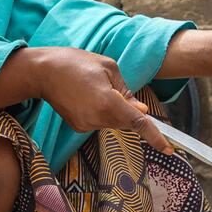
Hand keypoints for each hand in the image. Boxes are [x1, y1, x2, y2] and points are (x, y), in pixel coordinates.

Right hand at [25, 47, 174, 154]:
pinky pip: (100, 122)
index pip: (138, 123)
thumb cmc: (76, 63)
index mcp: (108, 101)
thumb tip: (140, 110)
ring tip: (93, 88)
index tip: (168, 149)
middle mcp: (97, 118)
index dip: (155, 136)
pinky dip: (101, 111)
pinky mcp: (78, 126)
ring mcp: (86, 125)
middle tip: (111, 86)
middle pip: (126, 121)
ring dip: (113, 108)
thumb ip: (126, 91)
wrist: (43, 72)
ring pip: (113, 122)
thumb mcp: (108, 67)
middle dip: (128, 108)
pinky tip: (85, 96)